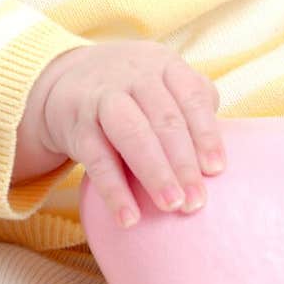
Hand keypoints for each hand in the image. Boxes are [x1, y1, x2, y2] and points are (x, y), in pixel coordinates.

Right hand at [27, 41, 223, 227]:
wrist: (65, 79)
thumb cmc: (133, 90)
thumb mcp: (162, 81)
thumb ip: (193, 106)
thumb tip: (218, 156)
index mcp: (163, 65)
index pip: (191, 96)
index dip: (206, 133)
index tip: (217, 170)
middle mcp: (133, 76)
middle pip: (164, 118)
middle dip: (183, 162)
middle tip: (197, 202)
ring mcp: (102, 98)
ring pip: (131, 133)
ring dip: (155, 172)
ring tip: (172, 205)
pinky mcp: (76, 126)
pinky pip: (96, 159)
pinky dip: (113, 190)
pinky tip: (129, 218)